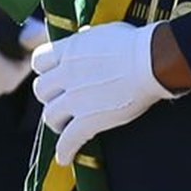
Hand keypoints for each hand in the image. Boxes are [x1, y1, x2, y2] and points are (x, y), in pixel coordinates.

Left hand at [31, 21, 180, 165]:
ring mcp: (75, 98)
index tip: (53, 76)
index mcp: (68, 50)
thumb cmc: (134, 43)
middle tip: (61, 101)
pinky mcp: (88, 120)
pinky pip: (68, 139)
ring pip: (49, 115)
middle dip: (49, 96)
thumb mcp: (103, 32)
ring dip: (56, 121)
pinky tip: (64, 158)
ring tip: (64, 126)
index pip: (39, 61)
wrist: (151, 62)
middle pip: (40, 89)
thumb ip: (87, 39)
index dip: (44, 70)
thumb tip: (83, 37)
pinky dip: (64, 150)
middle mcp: (66, 74)